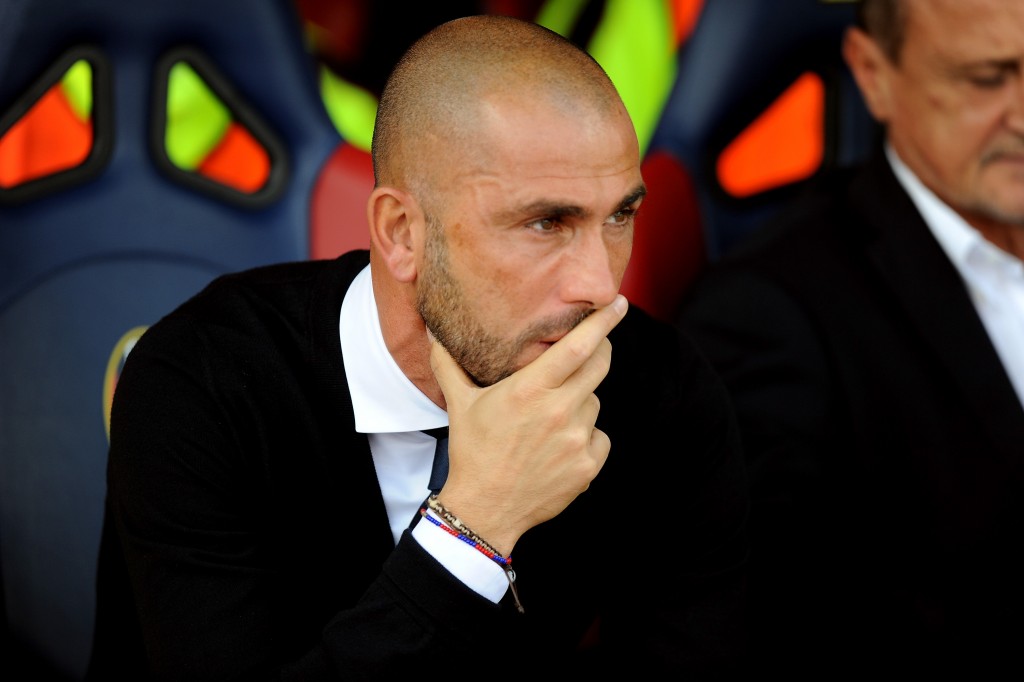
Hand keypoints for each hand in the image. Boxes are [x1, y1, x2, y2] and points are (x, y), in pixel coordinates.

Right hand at [428, 295, 627, 554]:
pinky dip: (586, 438)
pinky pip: (600, 437)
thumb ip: (448, 365)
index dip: (602, 321)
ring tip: (550, 420)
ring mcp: (577, 440)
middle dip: (600, 352)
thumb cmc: (473, 452)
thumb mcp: (460, 404)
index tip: (618, 303)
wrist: (485, 509)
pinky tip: (560, 448)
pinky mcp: (588, 465)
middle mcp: (559, 411)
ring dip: (581, 403)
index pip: (578, 346)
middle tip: (591, 349)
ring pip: (594, 403)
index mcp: (530, 389)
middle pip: (598, 366)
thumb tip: (432, 335)